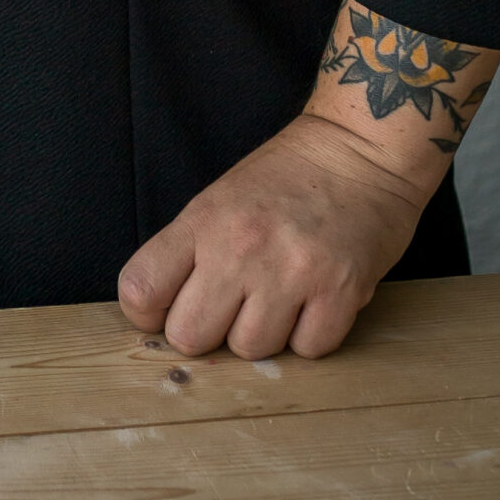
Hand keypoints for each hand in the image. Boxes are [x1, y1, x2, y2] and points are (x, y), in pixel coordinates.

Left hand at [116, 112, 431, 359]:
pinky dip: (312, 335)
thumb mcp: (222, 199)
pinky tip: (317, 299)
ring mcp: (291, 270)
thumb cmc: (287, 178)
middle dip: (209, 332)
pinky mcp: (340, 291)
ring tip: (282, 295)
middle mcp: (240, 246)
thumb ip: (192, 252)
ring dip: (265, 335)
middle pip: (189, 336)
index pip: (140, 289)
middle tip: (234, 307)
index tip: (169, 308)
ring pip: (249, 350)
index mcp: (203, 220)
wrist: (359, 148)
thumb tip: (165, 317)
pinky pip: (308, 351)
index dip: (148, 313)